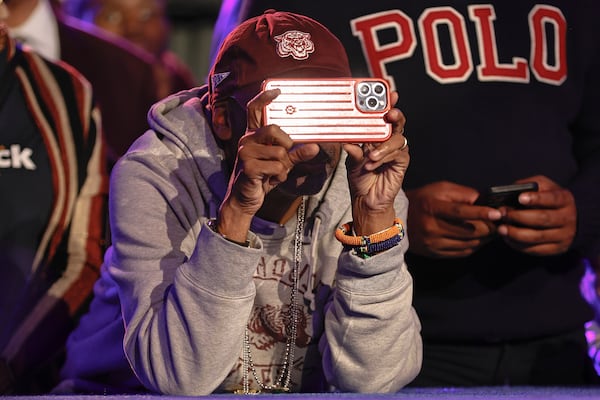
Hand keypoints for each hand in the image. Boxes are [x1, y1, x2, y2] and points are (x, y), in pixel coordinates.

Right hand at [217, 89, 324, 239]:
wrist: (245, 201)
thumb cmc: (262, 179)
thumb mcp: (281, 164)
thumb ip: (296, 154)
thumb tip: (315, 147)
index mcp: (253, 135)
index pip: (255, 110)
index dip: (264, 98)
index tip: (277, 90)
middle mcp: (247, 140)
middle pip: (273, 129)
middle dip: (286, 144)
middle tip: (284, 158)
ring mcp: (245, 152)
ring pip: (279, 152)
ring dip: (283, 167)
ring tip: (274, 174)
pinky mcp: (247, 167)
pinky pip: (276, 167)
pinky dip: (279, 176)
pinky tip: (270, 181)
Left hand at [344, 91, 409, 234]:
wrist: (366, 199)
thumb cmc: (360, 176)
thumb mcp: (351, 160)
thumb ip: (352, 148)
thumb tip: (346, 140)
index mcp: (376, 134)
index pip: (382, 115)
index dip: (387, 103)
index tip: (388, 93)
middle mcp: (388, 139)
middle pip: (397, 121)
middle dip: (394, 114)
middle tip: (389, 113)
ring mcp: (396, 150)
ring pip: (397, 138)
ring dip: (383, 146)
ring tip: (370, 156)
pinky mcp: (401, 161)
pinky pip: (398, 153)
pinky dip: (384, 157)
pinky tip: (373, 163)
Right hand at [406, 181, 501, 257]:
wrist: (398, 220)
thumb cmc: (422, 200)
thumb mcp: (439, 189)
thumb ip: (462, 193)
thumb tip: (484, 201)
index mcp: (432, 208)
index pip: (460, 212)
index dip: (481, 213)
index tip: (497, 213)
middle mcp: (431, 227)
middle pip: (468, 231)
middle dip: (489, 227)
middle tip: (499, 223)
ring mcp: (433, 243)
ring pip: (468, 244)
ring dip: (484, 238)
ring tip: (491, 230)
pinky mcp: (434, 253)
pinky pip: (462, 253)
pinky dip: (474, 246)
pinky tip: (478, 239)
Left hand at [497, 175, 576, 255]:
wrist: (567, 219)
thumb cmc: (548, 199)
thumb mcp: (544, 187)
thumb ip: (531, 185)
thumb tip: (512, 191)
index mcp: (565, 199)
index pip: (552, 199)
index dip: (536, 199)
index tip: (520, 198)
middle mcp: (568, 218)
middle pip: (543, 219)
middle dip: (519, 216)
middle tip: (503, 214)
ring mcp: (564, 235)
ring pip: (538, 236)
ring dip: (516, 233)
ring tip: (501, 228)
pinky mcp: (557, 249)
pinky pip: (536, 249)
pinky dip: (519, 245)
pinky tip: (507, 238)